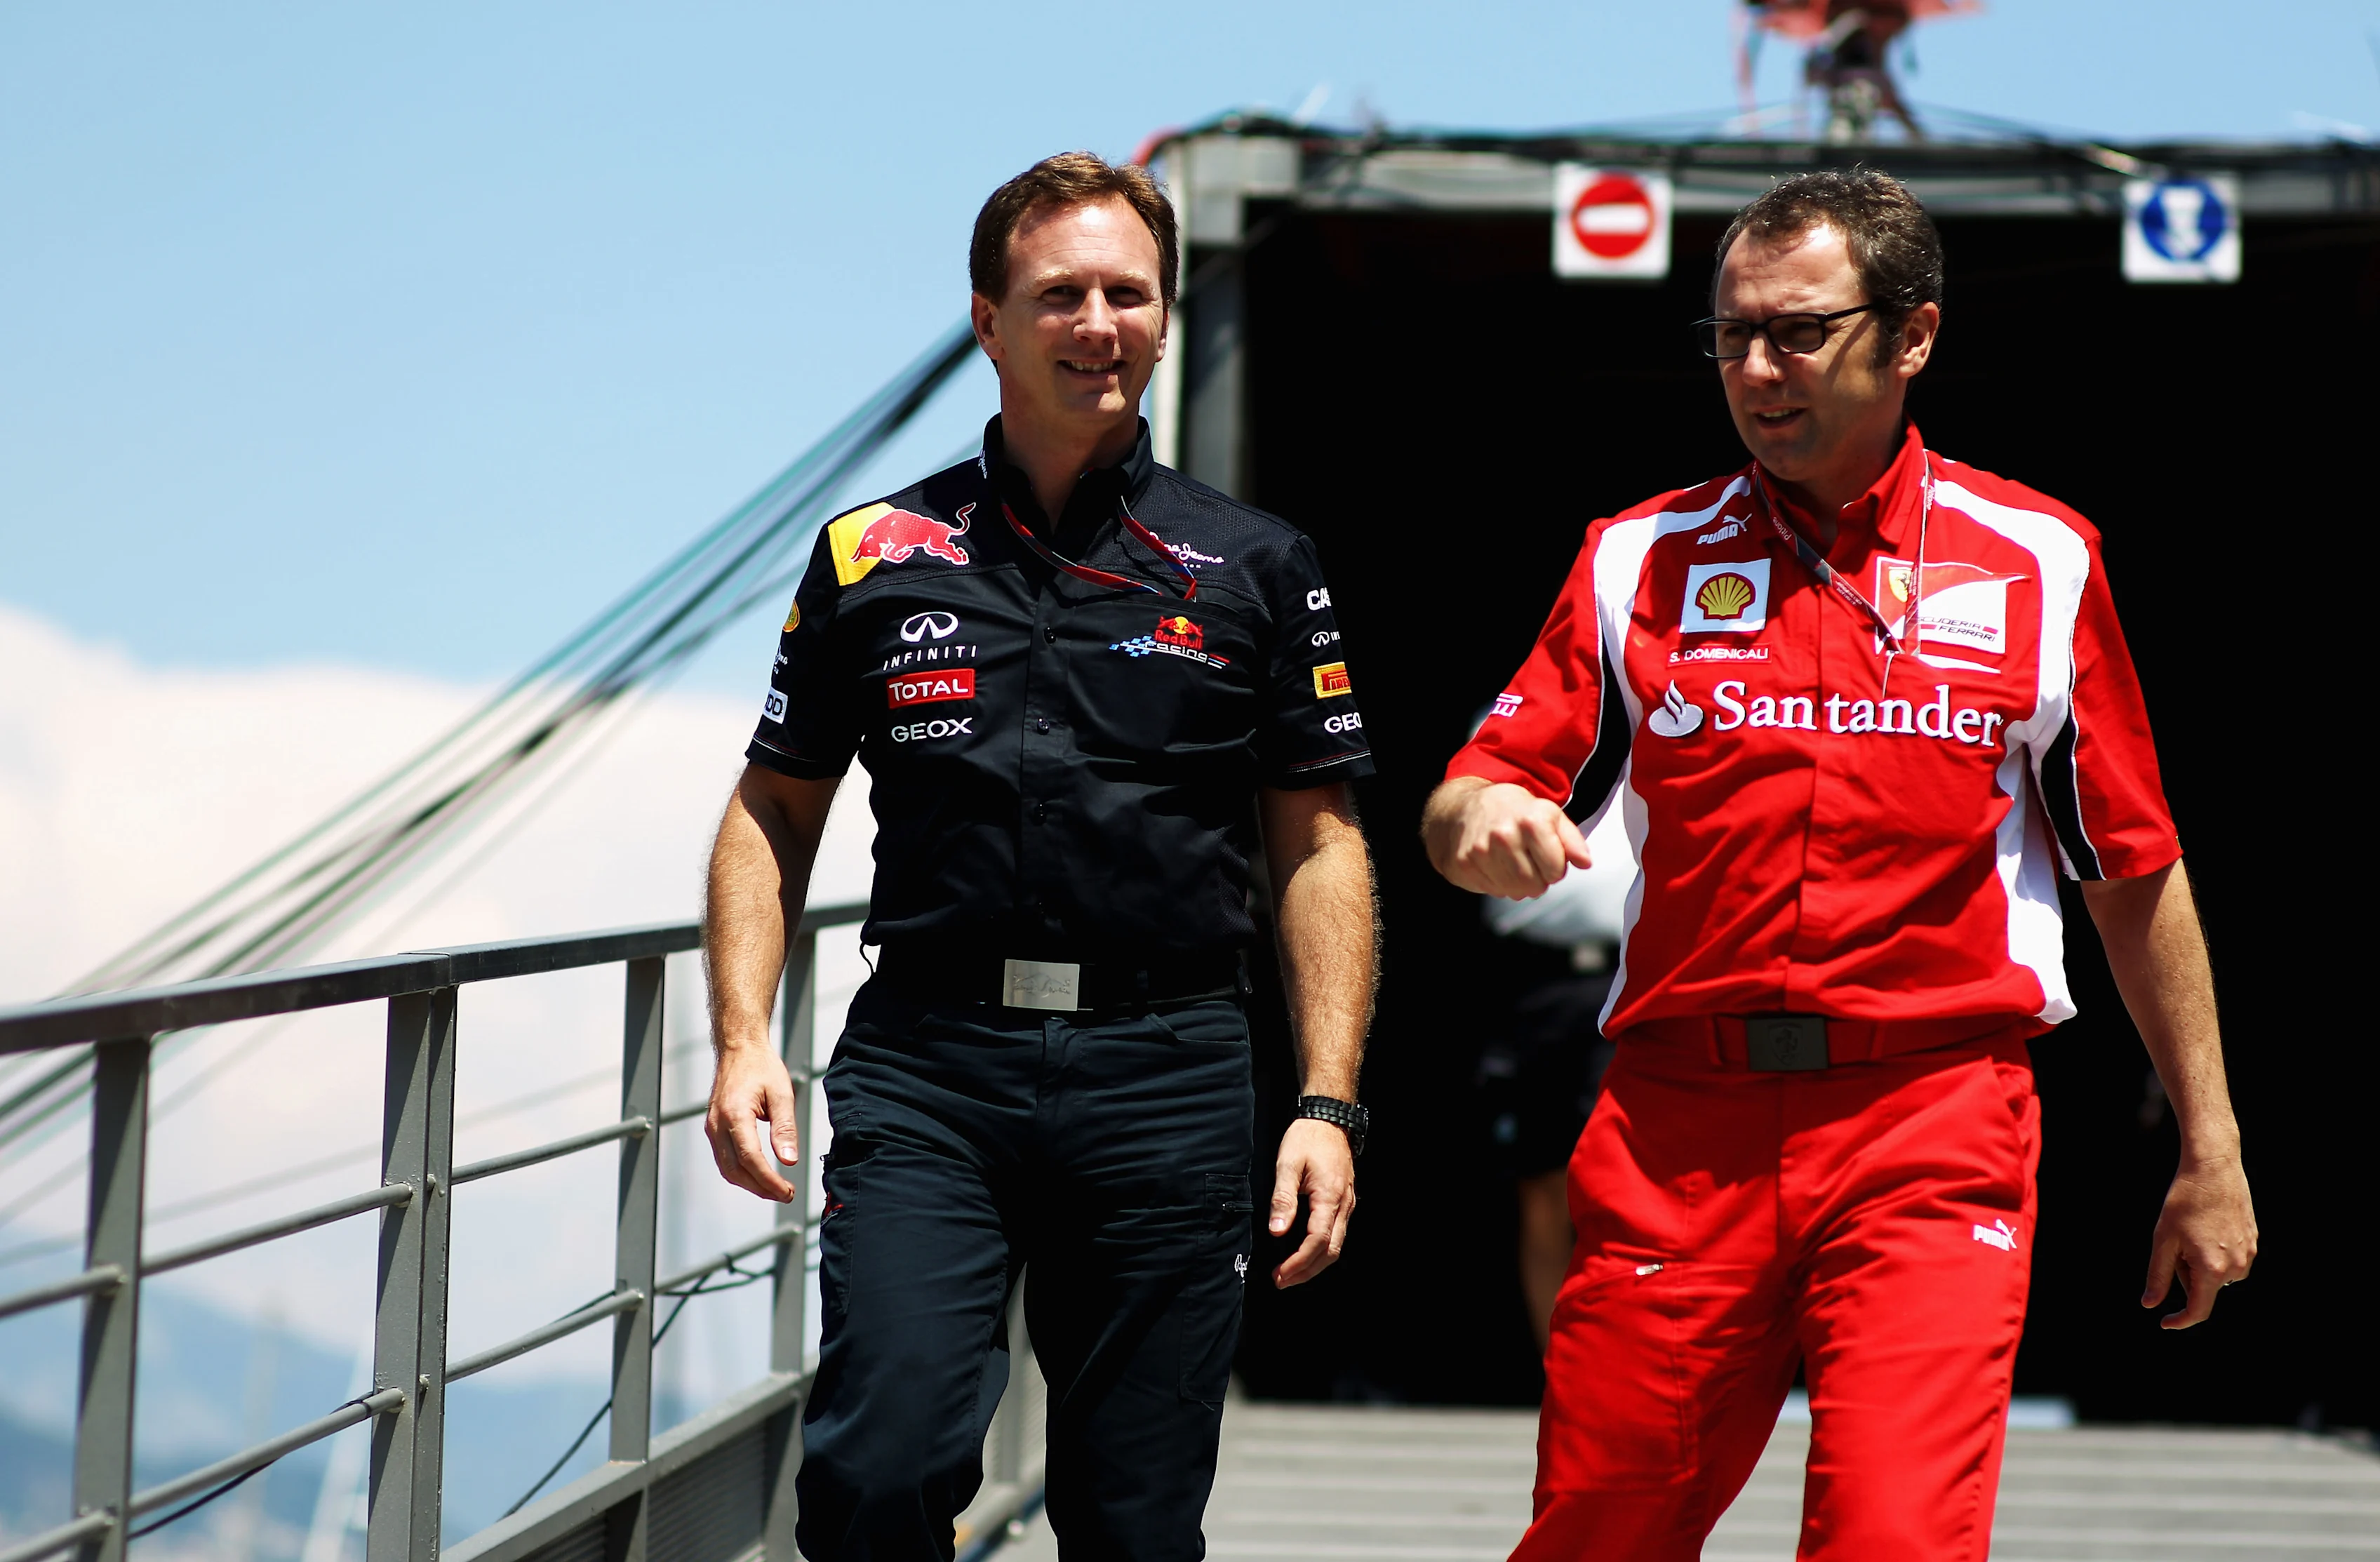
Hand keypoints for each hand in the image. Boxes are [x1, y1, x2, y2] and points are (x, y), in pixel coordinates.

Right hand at [706, 1040, 800, 1202]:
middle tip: (785, 1194)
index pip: (750, 1159)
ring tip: (775, 1189)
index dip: (768, 1180)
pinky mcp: (713, 1128)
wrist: (739, 1048)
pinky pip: (723, 1159)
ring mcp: (712, 1127)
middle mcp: (718, 1124)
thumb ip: (785, 1128)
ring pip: (727, 1169)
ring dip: (750, 1184)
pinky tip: (759, 1174)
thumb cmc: (761, 1066)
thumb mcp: (781, 1094)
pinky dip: (741, 1172)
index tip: (786, 1191)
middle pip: (735, 1170)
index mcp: (735, 1114)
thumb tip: (789, 1160)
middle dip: (760, 1188)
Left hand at [1269, 1118, 1355, 1287]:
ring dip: (1314, 1263)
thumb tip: (1277, 1232)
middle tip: (1282, 1281)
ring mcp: (1346, 1205)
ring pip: (1336, 1245)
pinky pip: (1336, 1234)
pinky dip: (1320, 1250)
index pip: (1317, 1241)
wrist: (1328, 1120)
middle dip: (1306, 1271)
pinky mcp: (1344, 1202)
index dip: (1298, 1263)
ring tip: (1290, 1273)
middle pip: (1330, 1251)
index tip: (1280, 1274)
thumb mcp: (1287, 1164)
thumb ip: (1283, 1199)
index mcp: (1329, 1197)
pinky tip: (1304, 1253)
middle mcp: (1343, 1205)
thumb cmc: (1307, 1138)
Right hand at [1425, 779, 1591, 899]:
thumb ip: (1572, 839)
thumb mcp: (1549, 815)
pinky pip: (1492, 891)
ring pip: (1514, 892)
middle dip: (1538, 880)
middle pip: (1535, 886)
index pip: (1555, 870)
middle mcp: (1504, 834)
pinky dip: (1498, 883)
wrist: (1465, 807)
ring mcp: (1481, 850)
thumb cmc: (1513, 812)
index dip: (1555, 867)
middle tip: (1529, 862)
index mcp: (1531, 820)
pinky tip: (1494, 865)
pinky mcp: (1464, 863)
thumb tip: (1585, 862)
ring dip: (1518, 885)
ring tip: (1512, 863)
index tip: (1546, 855)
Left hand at [2140, 1152, 2256, 1328]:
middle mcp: (2237, 1268)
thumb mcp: (2163, 1240)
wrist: (2213, 1169)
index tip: (2164, 1323)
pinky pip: (2228, 1260)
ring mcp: (2249, 1256)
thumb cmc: (2183, 1203)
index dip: (2180, 1320)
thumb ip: (2157, 1276)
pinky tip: (2207, 1225)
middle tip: (2175, 1241)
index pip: (2198, 1310)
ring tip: (2193, 1230)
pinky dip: (2213, 1252)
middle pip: (2203, 1287)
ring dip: (2199, 1262)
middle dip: (2184, 1273)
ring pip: (2215, 1274)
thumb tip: (2150, 1304)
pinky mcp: (2254, 1243)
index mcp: (2212, 1270)